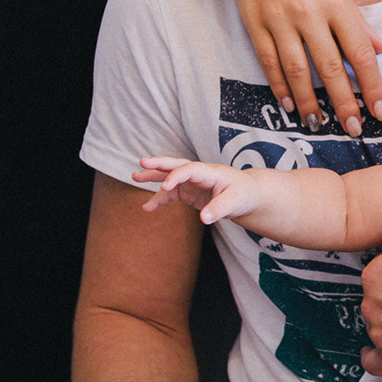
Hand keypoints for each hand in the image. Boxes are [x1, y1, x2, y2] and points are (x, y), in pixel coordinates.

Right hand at [133, 157, 260, 223]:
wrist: (247, 196)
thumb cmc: (243, 195)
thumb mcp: (235, 202)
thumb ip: (219, 209)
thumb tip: (203, 219)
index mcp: (210, 171)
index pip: (190, 169)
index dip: (176, 176)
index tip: (165, 187)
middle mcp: (198, 174)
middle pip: (175, 165)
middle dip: (159, 164)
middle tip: (141, 162)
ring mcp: (192, 183)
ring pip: (169, 177)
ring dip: (153, 177)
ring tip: (134, 178)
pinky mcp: (189, 193)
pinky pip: (170, 194)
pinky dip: (159, 199)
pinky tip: (147, 207)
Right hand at [223, 0, 381, 136]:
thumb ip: (357, 17)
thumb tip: (381, 48)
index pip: (359, 51)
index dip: (371, 85)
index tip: (381, 110)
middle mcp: (307, 11)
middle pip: (329, 67)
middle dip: (344, 103)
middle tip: (354, 128)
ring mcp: (278, 18)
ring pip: (296, 70)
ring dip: (309, 101)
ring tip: (318, 123)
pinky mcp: (254, 21)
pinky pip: (269, 61)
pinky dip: (279, 85)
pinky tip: (289, 103)